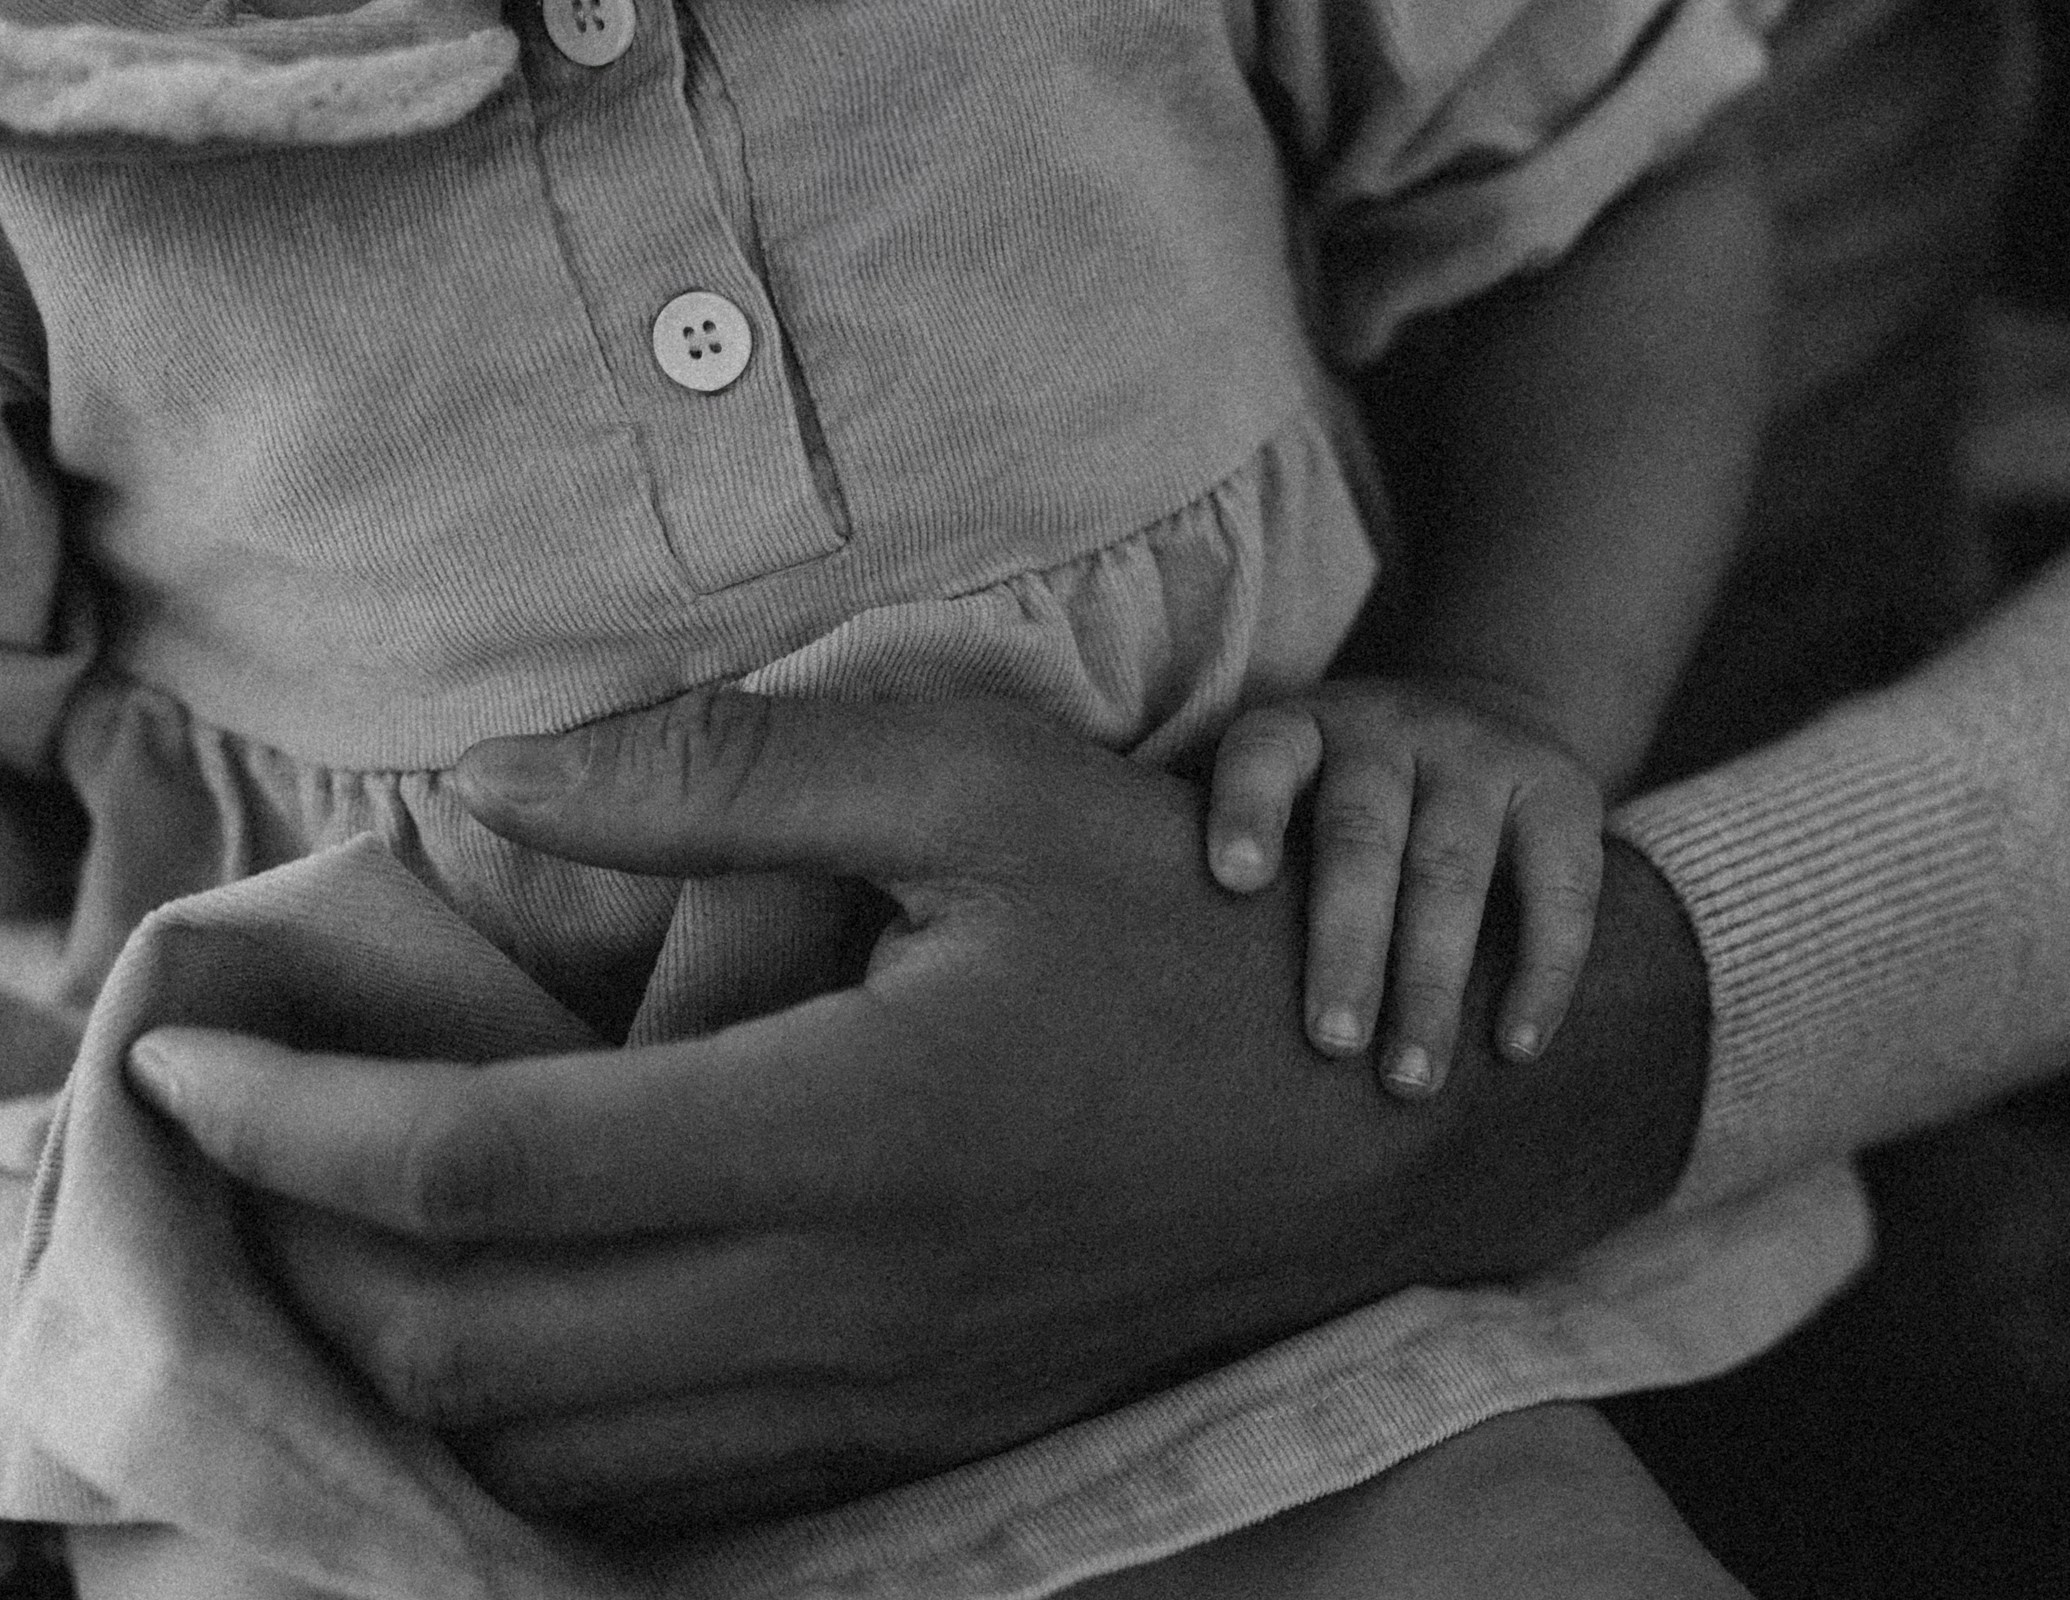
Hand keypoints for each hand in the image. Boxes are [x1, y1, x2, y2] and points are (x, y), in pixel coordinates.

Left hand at [130, 691, 1707, 1533]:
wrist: (1379, 1128)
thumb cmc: (1191, 928)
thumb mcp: (984, 788)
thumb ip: (729, 774)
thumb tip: (500, 780)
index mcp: (850, 1127)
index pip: (486, 1166)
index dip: (295, 1122)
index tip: (188, 1062)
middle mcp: (844, 1300)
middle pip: (471, 1346)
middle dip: (302, 1261)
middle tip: (247, 1145)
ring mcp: (879, 1397)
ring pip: (549, 1447)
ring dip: (406, 1353)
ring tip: (352, 1232)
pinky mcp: (913, 1439)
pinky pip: (663, 1487)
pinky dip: (538, 1421)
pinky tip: (523, 1320)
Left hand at [1207, 677, 1608, 1097]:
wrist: (1492, 710)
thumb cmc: (1346, 795)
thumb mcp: (1290, 785)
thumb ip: (1232, 849)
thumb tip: (1155, 974)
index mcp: (1303, 729)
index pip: (1264, 755)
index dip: (1246, 810)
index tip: (1232, 880)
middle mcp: (1388, 730)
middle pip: (1361, 835)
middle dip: (1346, 945)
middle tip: (1332, 1044)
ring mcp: (1480, 753)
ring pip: (1452, 868)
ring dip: (1432, 982)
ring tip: (1411, 1078)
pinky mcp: (1562, 789)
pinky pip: (1560, 886)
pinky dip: (1541, 971)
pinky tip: (1514, 1045)